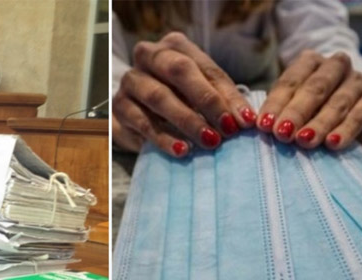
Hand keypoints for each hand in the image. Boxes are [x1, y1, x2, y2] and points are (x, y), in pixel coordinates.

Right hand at [112, 32, 256, 156]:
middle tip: (224, 130)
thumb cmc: (178, 97)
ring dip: (186, 121)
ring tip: (207, 141)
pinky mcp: (117, 107)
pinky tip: (181, 150)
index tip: (241, 121)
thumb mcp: (204, 92)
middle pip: (178, 71)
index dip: (223, 94)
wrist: (138, 111)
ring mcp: (129, 81)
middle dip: (205, 102)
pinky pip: (141, 122)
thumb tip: (244, 120)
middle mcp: (147, 57)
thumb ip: (224, 100)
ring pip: (158, 96)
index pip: (201, 66)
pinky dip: (163, 138)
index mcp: (173, 46)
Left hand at [258, 50, 361, 150]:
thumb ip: (277, 113)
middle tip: (282, 133)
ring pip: (337, 103)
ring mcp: (357, 82)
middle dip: (296, 112)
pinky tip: (332, 144)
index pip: (290, 81)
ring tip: (304, 141)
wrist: (350, 123)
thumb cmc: (310, 114)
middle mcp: (335, 66)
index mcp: (309, 63)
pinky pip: (359, 115)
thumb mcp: (291, 109)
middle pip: (314, 88)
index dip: (276, 104)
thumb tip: (256, 124)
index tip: (263, 125)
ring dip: (319, 124)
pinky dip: (345, 130)